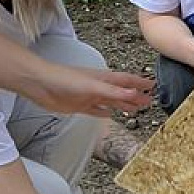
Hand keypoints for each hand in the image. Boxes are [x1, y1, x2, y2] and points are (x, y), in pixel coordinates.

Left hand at [28, 63, 152, 116]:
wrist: (41, 84)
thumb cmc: (65, 79)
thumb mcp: (93, 86)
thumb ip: (113, 91)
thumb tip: (134, 93)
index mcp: (104, 79)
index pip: (127, 81)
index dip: (140, 83)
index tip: (153, 86)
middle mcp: (99, 87)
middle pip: (122, 92)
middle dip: (136, 96)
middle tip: (149, 101)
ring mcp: (89, 96)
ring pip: (111, 101)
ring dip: (123, 104)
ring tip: (135, 109)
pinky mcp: (79, 106)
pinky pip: (95, 110)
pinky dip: (104, 112)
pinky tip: (109, 114)